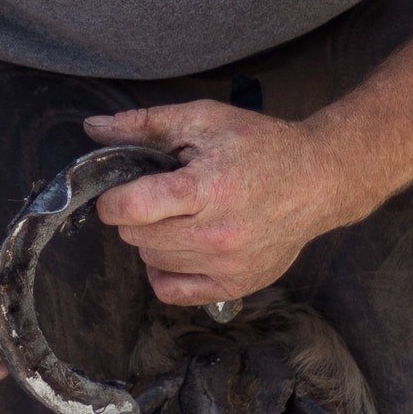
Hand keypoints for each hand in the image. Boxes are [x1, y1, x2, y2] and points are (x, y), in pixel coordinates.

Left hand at [80, 101, 345, 307]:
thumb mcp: (205, 120)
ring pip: (152, 262)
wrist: (319, 180)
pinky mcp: (236, 285)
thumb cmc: (261, 147)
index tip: (118, 193)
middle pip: (138, 237)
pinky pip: (173, 292)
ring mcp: (227, 265)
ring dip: (152, 240)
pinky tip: (178, 249)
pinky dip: (165, 272)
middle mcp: (217, 234)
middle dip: (136, 216)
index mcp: (208, 189)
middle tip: (158, 198)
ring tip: (178, 217)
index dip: (112, 201)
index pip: (132, 208)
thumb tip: (94, 128)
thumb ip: (146, 124)